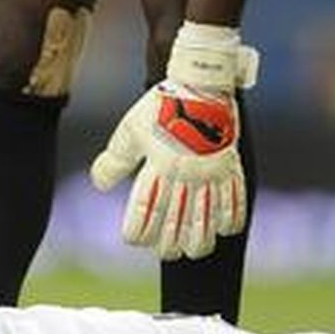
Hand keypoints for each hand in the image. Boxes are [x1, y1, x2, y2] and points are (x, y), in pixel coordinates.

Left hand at [89, 79, 245, 260]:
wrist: (200, 80)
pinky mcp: (230, 163)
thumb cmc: (160, 105)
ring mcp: (211, 170)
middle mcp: (186, 173)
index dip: (139, 229)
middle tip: (167, 253)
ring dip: (202, 237)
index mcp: (160, 166)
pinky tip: (228, 229)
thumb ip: (115, 159)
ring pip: (208, 213)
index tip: (134, 241)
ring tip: (197, 251)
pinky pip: (235, 195)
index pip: (147, 208)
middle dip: (171, 241)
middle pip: (179, 218)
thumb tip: (100, 184)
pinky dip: (232, 215)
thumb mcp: (130, 130)